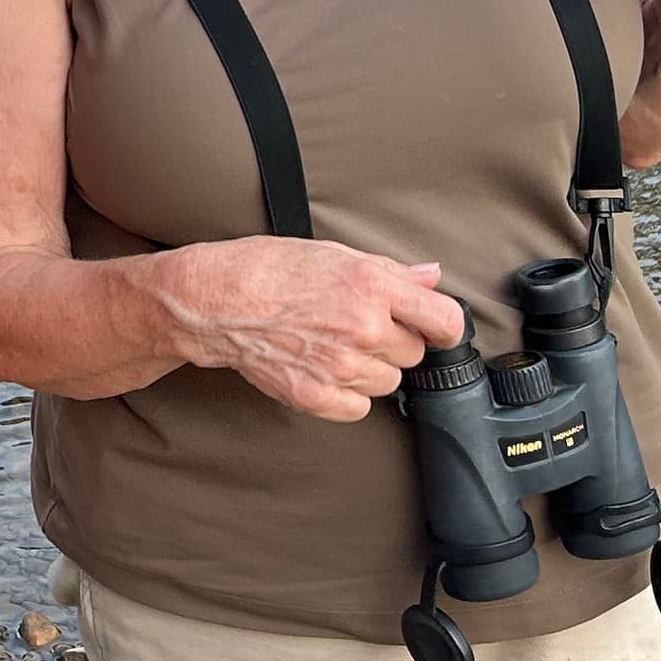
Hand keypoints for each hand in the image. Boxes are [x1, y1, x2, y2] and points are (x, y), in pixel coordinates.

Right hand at [140, 238, 466, 421]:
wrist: (216, 301)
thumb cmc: (267, 268)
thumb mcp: (334, 254)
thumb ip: (390, 271)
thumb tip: (430, 276)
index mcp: (372, 287)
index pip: (445, 321)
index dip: (443, 326)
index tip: (434, 327)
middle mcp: (362, 328)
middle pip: (413, 353)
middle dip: (394, 340)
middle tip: (360, 325)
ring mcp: (340, 366)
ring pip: (388, 381)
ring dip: (371, 367)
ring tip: (336, 345)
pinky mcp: (317, 396)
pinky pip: (359, 407)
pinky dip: (348, 393)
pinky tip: (325, 368)